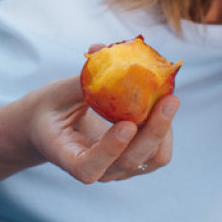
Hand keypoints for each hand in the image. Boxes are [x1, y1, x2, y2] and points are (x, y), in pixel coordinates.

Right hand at [27, 74, 177, 182]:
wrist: (52, 126)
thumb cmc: (51, 108)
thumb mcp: (58, 94)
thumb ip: (82, 79)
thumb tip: (102, 49)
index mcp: (68, 158)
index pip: (89, 168)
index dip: (110, 150)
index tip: (126, 125)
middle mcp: (97, 171)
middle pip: (129, 162)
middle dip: (153, 131)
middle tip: (169, 99)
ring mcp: (118, 169)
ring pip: (151, 160)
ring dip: (163, 130)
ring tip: (167, 98)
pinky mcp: (135, 161)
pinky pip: (159, 153)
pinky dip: (165, 129)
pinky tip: (163, 104)